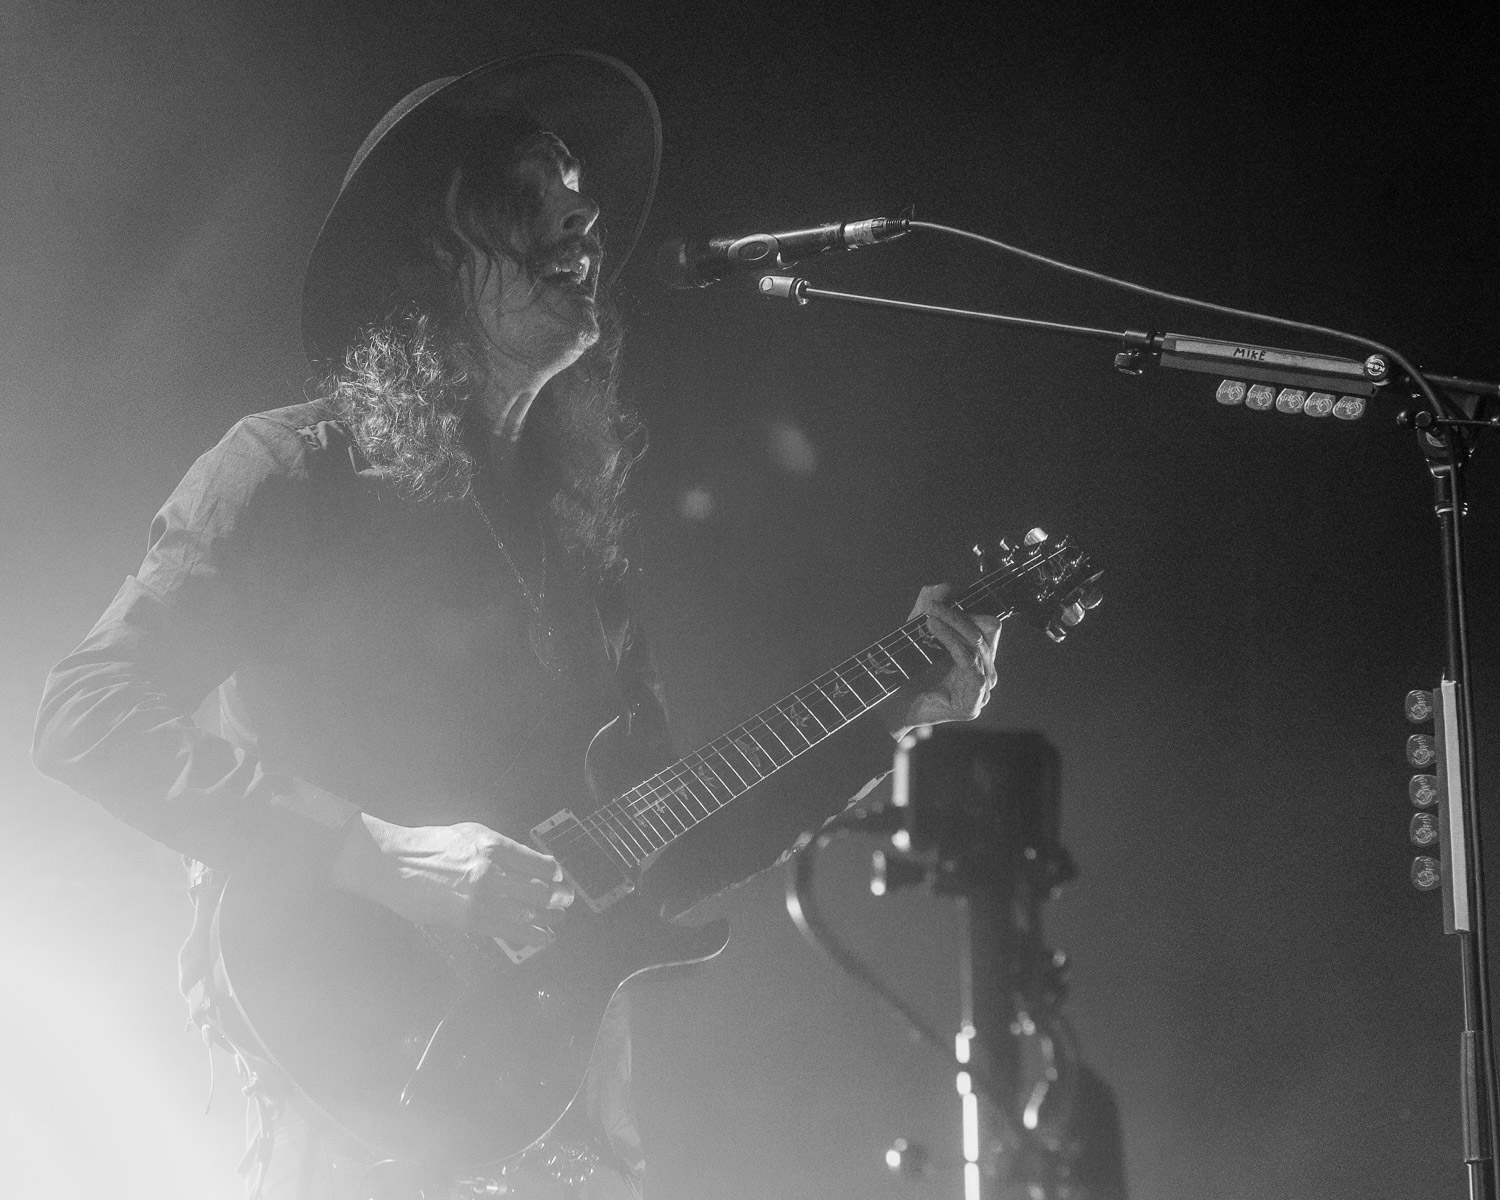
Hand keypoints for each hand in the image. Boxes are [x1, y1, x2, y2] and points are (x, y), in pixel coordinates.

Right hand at [331, 813, 573, 950]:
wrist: (394, 866)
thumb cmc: (432, 845)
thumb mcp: (472, 833)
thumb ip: (503, 848)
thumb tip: (531, 863)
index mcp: (492, 846)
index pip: (537, 862)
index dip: (554, 872)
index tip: (561, 878)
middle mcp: (490, 873)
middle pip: (537, 890)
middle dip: (558, 898)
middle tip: (568, 901)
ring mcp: (480, 900)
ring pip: (527, 914)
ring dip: (548, 920)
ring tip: (559, 923)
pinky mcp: (470, 921)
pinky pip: (507, 930)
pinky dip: (529, 934)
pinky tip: (541, 936)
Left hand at [884, 583, 1001, 739]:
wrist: (887, 706)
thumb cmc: (903, 673)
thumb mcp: (916, 632)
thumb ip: (929, 606)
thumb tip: (946, 586)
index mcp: (978, 659)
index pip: (989, 626)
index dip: (966, 610)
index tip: (937, 603)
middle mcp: (985, 674)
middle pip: (987, 631)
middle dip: (958, 615)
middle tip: (931, 606)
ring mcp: (982, 691)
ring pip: (978, 645)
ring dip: (953, 625)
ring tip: (928, 617)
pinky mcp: (974, 704)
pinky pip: (970, 663)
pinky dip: (951, 642)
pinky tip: (933, 630)